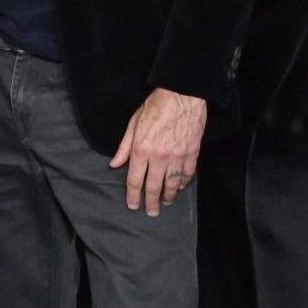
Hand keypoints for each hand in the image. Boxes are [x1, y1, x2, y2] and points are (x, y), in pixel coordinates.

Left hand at [108, 88, 206, 215]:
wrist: (182, 95)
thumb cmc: (156, 106)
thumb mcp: (134, 124)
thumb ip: (124, 147)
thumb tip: (115, 164)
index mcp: (141, 149)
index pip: (135, 180)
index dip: (133, 196)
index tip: (133, 205)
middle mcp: (158, 157)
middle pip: (153, 187)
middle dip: (151, 202)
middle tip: (151, 212)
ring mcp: (177, 156)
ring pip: (172, 184)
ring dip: (168, 196)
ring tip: (166, 203)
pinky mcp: (192, 153)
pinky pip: (187, 174)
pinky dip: (184, 183)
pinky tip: (180, 187)